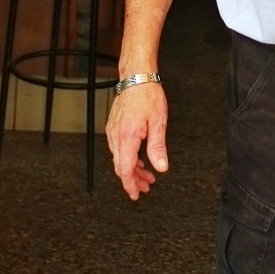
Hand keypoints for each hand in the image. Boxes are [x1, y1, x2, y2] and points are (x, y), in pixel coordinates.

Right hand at [105, 82, 167, 199]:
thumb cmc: (147, 95)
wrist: (136, 77)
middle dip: (133, 179)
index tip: (135, 195)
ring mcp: (113, 131)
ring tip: (146, 174)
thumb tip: (161, 167)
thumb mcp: (158, 123)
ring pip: (119, 158)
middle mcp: (116, 136)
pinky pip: (118, 148)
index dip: (130, 185)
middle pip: (121, 167)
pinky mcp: (114, 127)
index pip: (125, 169)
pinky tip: (138, 159)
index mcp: (127, 137)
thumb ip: (158, 148)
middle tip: (145, 186)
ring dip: (132, 168)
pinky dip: (128, 157)